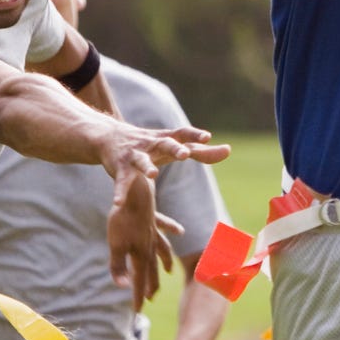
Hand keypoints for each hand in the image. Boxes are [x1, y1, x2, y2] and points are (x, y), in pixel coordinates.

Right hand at [101, 122, 230, 208]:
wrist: (111, 137)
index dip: (195, 135)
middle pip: (165, 144)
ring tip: (153, 175)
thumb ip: (202, 152)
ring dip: (146, 166)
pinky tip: (118, 205)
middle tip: (184, 154)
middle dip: (175, 148)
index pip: (183, 134)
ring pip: (141, 160)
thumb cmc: (152, 144)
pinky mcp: (121, 168)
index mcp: (167, 139)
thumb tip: (228, 150)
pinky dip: (120, 193)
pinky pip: (122, 182)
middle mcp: (152, 144)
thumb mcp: (176, 147)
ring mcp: (135, 155)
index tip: (207, 137)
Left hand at [107, 172, 185, 306]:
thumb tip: (123, 286)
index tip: (137, 311)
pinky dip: (172, 230)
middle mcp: (150, 246)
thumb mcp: (116, 245)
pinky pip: (164, 227)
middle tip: (149, 299)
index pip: (139, 281)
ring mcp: (153, 232)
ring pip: (161, 252)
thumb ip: (119, 267)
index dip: (138, 297)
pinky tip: (180, 231)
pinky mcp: (152, 219)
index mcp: (141, 255)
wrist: (135, 192)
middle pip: (151, 270)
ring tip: (167, 273)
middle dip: (150, 285)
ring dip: (164, 264)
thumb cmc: (123, 219)